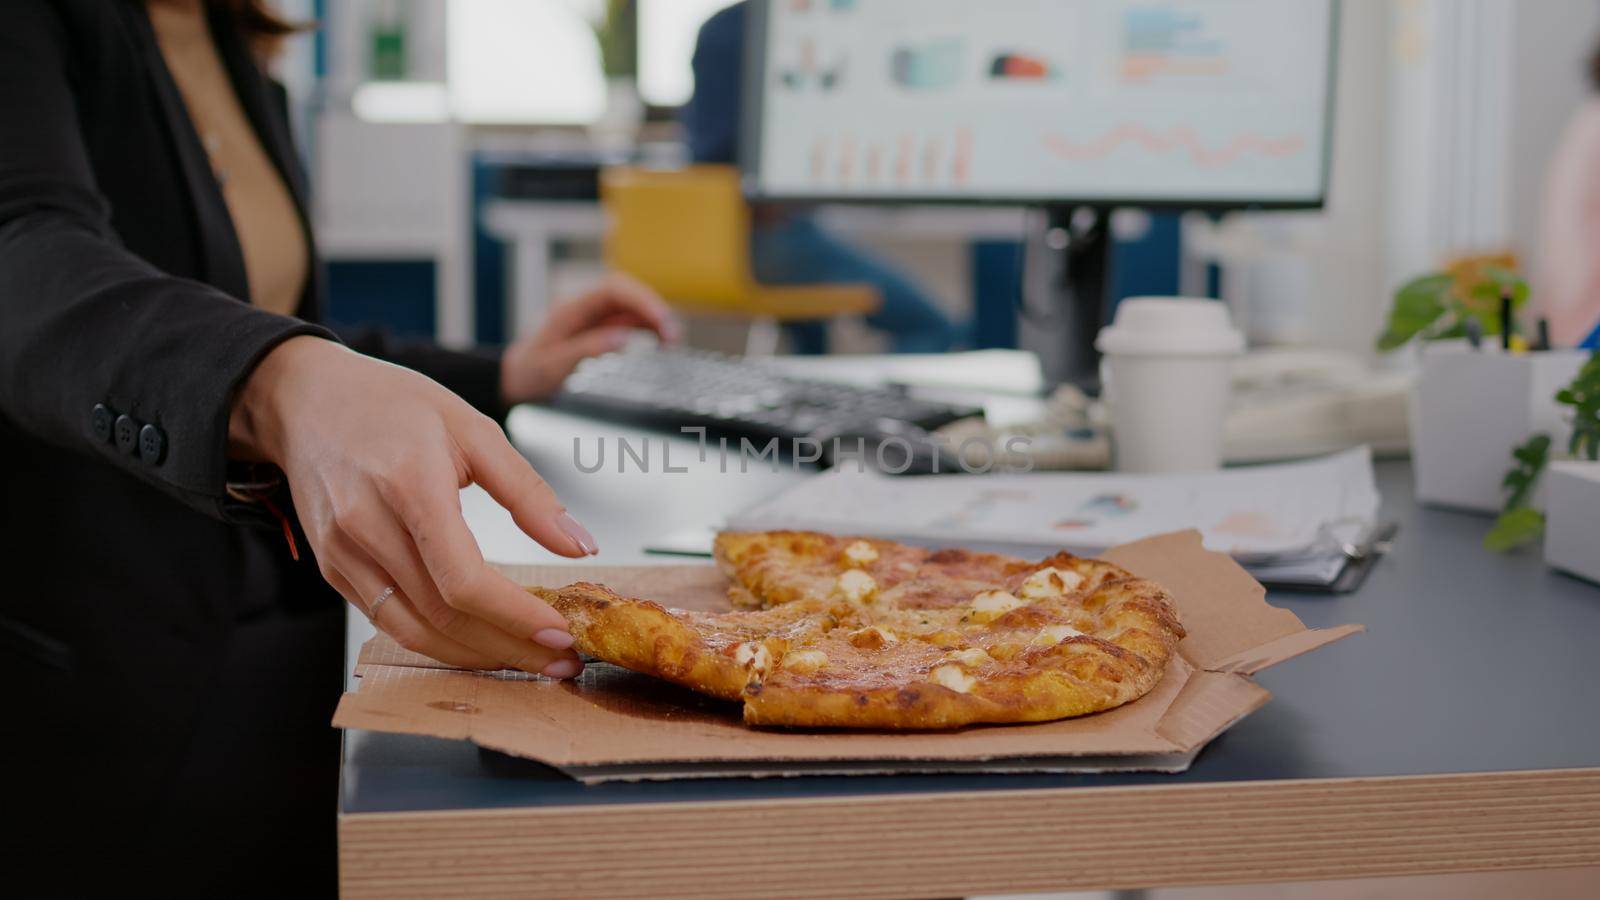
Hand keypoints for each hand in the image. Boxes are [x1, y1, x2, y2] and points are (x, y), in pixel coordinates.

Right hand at [230, 336, 593, 676]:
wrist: (306, 398)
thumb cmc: (392, 404)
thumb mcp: (473, 429)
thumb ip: (528, 493)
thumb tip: (579, 546)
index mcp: (409, 486)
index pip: (464, 580)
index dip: (517, 617)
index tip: (561, 634)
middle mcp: (367, 527)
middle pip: (444, 616)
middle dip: (511, 648)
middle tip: (561, 661)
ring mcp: (343, 554)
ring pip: (414, 632)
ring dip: (476, 657)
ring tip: (528, 659)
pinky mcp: (333, 569)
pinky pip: (389, 621)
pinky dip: (438, 641)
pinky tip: (479, 640)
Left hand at [499, 273, 679, 404]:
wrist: (516, 377)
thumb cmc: (530, 371)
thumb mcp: (553, 366)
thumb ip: (587, 349)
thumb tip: (624, 339)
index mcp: (572, 309)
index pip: (613, 290)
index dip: (641, 300)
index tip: (660, 319)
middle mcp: (587, 307)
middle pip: (628, 294)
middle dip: (653, 309)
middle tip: (673, 335)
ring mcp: (595, 317)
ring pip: (632, 307)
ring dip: (655, 319)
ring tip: (672, 341)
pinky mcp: (602, 329)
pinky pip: (630, 321)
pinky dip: (649, 328)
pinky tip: (662, 341)